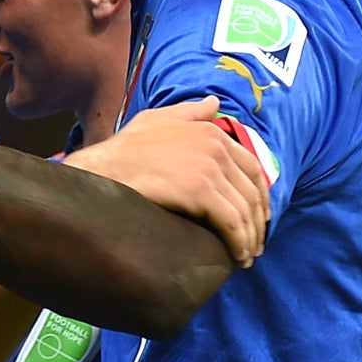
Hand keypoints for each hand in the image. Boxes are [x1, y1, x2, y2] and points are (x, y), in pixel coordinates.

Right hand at [66, 99, 269, 265]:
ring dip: (250, 238)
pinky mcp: (200, 191)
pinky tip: (237, 257)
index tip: (258, 218)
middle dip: (257, 222)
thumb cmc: (123, 149)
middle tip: (255, 246)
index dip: (259, 196)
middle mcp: (216, 146)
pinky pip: (231, 223)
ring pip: (244, 210)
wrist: (102, 169)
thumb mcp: (156, 120)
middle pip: (251, 192)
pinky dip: (239, 243)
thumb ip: (189, 113)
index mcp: (210, 131)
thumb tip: (214, 103)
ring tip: (246, 258)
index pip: (251, 167)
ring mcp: (209, 168)